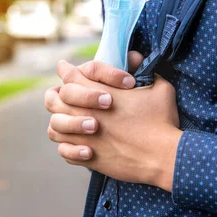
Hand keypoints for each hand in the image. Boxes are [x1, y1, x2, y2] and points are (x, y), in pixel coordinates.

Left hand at [44, 54, 181, 191]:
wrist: (162, 156)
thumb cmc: (162, 121)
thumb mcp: (159, 88)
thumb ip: (146, 71)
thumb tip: (138, 59)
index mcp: (100, 94)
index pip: (71, 76)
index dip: (66, 70)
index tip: (64, 68)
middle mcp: (86, 113)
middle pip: (54, 100)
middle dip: (57, 95)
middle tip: (61, 95)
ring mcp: (84, 137)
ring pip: (54, 127)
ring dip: (60, 122)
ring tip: (67, 122)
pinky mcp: (88, 157)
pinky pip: (63, 151)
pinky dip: (67, 148)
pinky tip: (78, 145)